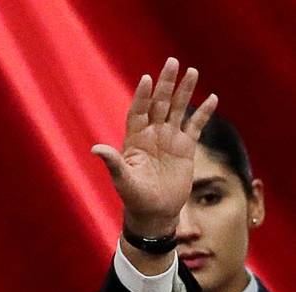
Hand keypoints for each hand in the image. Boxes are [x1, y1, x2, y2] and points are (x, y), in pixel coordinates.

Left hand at [93, 58, 216, 237]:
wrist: (154, 212)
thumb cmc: (134, 198)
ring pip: (178, 110)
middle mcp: (152, 135)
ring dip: (184, 91)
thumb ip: (113, 162)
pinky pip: (195, 126)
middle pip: (160, 104)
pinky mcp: (186, 148)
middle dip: (166, 84)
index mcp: (135, 140)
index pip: (139, 111)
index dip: (143, 96)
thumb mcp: (123, 180)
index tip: (147, 78)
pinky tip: (212, 98)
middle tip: (172, 61)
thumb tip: (95, 148)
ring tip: (192, 71)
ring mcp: (169, 140)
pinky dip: (203, 113)